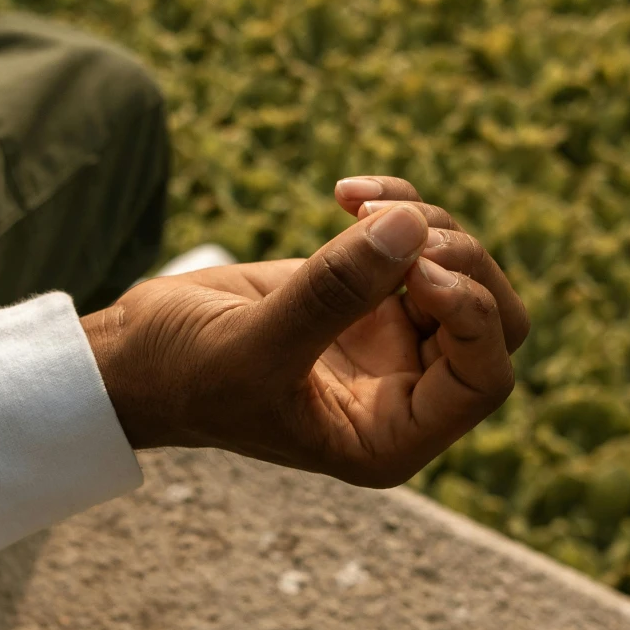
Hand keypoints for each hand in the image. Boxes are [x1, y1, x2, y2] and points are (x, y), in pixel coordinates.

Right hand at [81, 178, 528, 487]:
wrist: (136, 354)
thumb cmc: (184, 376)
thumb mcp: (254, 345)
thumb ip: (334, 292)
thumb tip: (411, 227)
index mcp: (389, 437)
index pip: (485, 380)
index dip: (471, 316)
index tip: (418, 273)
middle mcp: (402, 392)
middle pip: (493, 321)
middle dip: (461, 261)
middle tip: (398, 226)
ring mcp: (389, 339)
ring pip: (463, 269)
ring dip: (425, 222)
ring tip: (357, 205)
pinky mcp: (366, 292)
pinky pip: (418, 238)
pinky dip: (395, 203)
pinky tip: (345, 192)